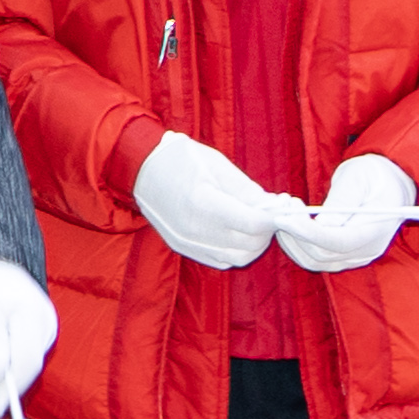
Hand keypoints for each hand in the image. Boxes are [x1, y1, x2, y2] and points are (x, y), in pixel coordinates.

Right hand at [129, 132, 296, 270]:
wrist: (138, 166)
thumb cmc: (179, 158)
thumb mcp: (218, 165)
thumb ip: (248, 190)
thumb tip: (273, 208)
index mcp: (204, 202)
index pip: (253, 224)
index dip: (273, 218)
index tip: (280, 209)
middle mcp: (194, 228)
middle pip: (249, 244)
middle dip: (266, 231)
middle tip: (269, 214)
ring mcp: (186, 241)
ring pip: (237, 257)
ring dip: (252, 244)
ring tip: (253, 224)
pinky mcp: (182, 246)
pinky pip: (220, 260)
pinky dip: (235, 251)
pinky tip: (235, 233)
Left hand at [276, 152, 418, 275]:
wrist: (389, 185)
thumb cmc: (374, 175)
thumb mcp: (359, 177)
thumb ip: (343, 200)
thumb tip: (321, 223)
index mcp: (377, 229)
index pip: (339, 241)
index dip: (309, 233)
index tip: (284, 218)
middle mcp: (367, 250)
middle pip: (322, 254)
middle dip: (295, 232)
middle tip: (282, 207)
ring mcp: (355, 257)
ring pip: (314, 260)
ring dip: (292, 240)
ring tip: (285, 212)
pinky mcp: (343, 256)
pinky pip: (314, 258)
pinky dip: (296, 244)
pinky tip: (290, 223)